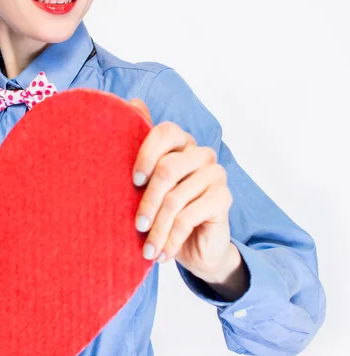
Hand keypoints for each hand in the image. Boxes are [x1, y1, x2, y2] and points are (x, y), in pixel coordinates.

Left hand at [129, 99, 236, 283]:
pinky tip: (163, 254)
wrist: (194, 247)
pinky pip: (190, 216)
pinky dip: (172, 238)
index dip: (146, 153)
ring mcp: (215, 174)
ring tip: (147, 250)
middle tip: (136, 226)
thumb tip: (133, 101)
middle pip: (168, 168)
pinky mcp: (224, 198)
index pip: (164, 131)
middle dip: (147, 201)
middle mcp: (199, 153)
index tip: (133, 180)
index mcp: (179, 143)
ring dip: (158, 229)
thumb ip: (138, 149)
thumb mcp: (145, 185)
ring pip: (177, 198)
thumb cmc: (162, 210)